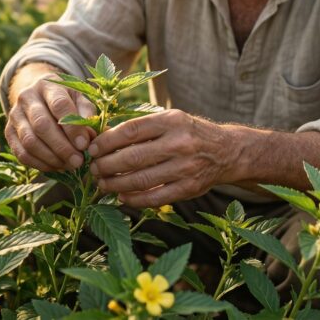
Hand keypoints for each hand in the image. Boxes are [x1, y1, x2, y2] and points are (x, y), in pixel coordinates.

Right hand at [5, 73, 96, 171]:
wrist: (41, 97)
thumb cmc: (67, 100)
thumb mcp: (80, 99)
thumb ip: (87, 114)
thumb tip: (90, 137)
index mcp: (47, 85)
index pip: (59, 105)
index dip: (72, 127)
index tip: (84, 145)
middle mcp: (27, 97)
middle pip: (41, 124)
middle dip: (62, 147)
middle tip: (78, 161)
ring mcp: (15, 115)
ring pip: (30, 141)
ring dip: (52, 158)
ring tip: (70, 165)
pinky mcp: (9, 132)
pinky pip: (22, 153)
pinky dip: (40, 164)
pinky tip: (57, 167)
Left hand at [87, 109, 240, 206]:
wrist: (227, 151)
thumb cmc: (189, 133)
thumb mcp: (170, 120)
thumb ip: (142, 128)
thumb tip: (103, 139)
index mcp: (171, 121)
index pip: (130, 130)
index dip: (107, 141)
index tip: (93, 148)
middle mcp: (179, 143)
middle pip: (132, 157)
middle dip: (106, 165)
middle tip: (93, 169)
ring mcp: (185, 167)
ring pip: (140, 180)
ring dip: (115, 184)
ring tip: (102, 184)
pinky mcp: (189, 188)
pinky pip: (154, 198)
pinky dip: (134, 199)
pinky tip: (121, 197)